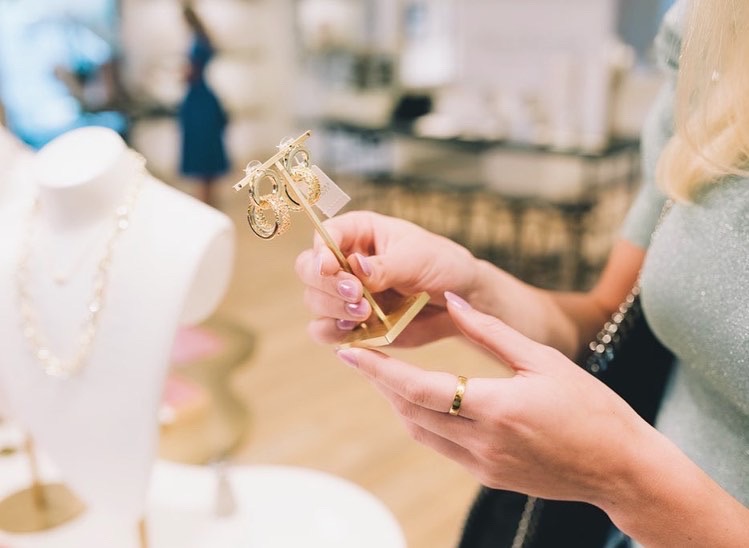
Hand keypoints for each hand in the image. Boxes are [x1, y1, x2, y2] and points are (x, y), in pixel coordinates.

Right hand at [294, 211, 477, 345]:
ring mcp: (345, 294)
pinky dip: (333, 334)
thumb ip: (384, 266)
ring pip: (314, 301)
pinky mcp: (351, 323)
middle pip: (309, 270)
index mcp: (358, 232)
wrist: (461, 300)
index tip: (330, 267)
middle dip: (327, 285)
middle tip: (356, 295)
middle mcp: (345, 261)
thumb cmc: (441, 265)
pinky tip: (355, 331)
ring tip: (364, 313)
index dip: (321, 252)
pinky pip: (325, 331)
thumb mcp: (417, 258)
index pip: (324, 236)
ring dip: (332, 310)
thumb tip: (356, 266)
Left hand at [334, 291, 651, 504]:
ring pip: (421, 433)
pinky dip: (422, 421)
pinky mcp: (489, 476)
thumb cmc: (592, 408)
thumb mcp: (543, 359)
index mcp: (497, 408)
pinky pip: (442, 447)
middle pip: (410, 412)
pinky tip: (423, 400)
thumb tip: (454, 301)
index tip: (350, 352)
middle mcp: (483, 442)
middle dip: (381, 383)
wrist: (621, 468)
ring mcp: (484, 465)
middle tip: (362, 355)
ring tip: (385, 374)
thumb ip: (491, 332)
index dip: (379, 370)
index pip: (419, 389)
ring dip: (398, 403)